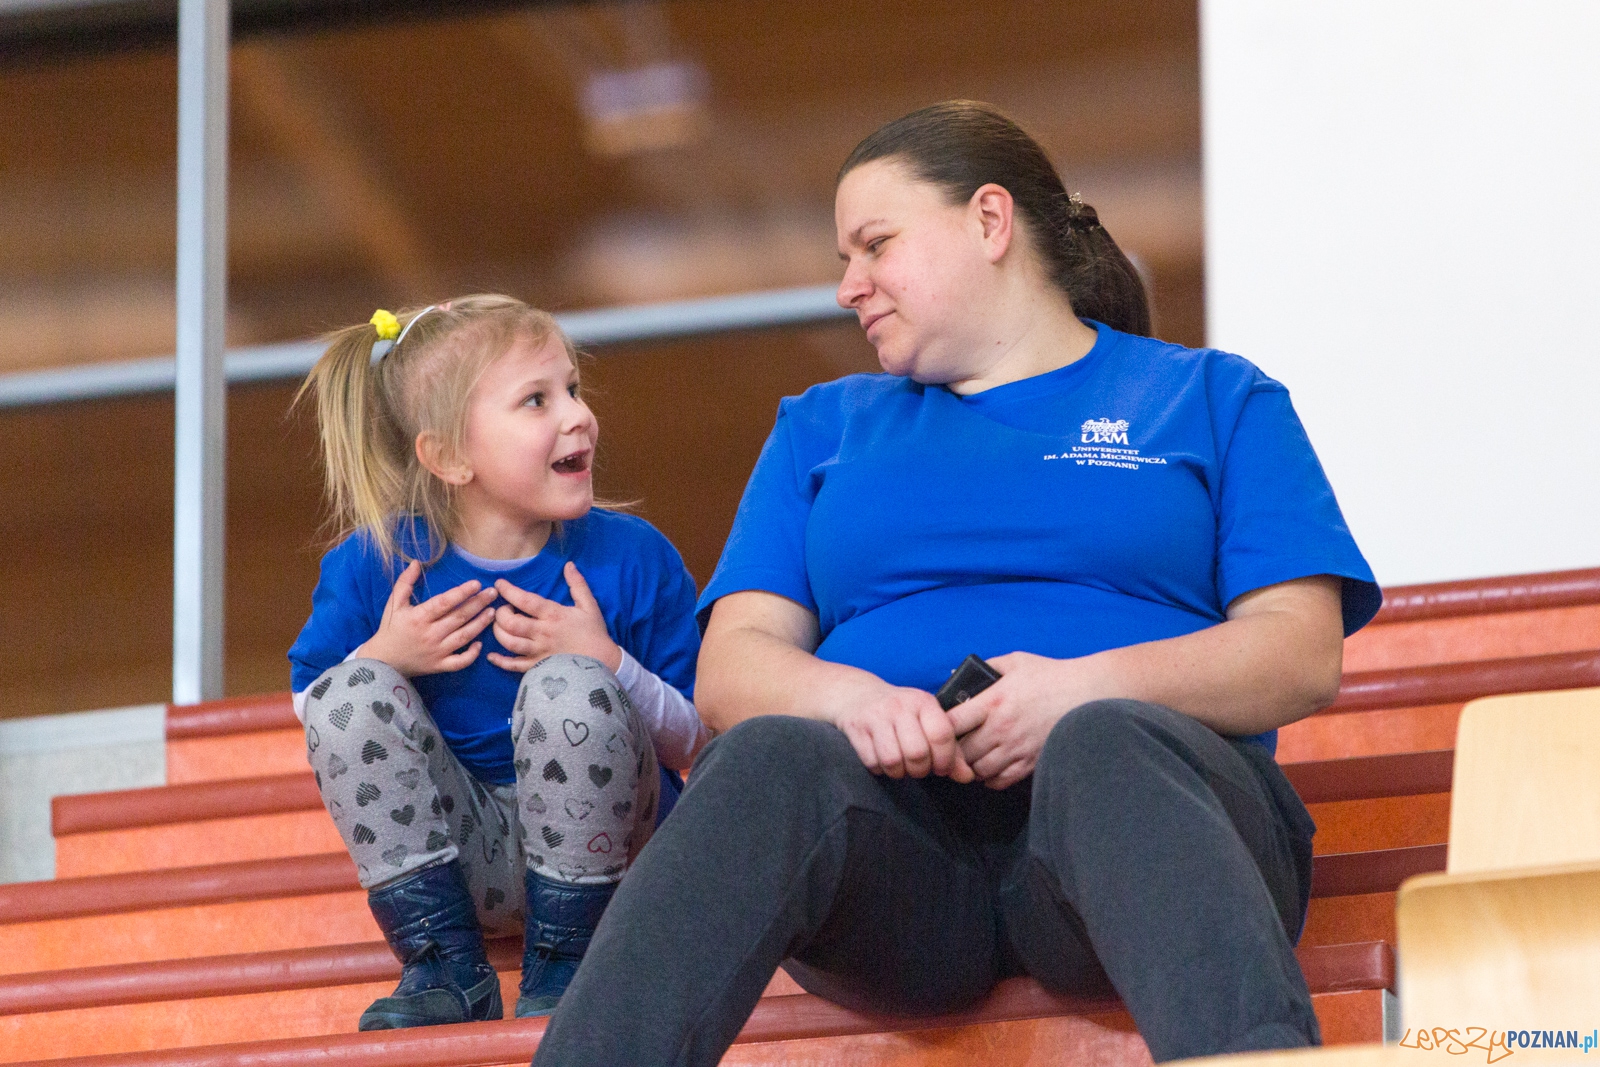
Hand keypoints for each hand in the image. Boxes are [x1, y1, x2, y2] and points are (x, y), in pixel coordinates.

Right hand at [355, 560, 497, 676]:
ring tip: (492, 612)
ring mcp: (436, 651)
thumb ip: (405, 582)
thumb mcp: (394, 604)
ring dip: (480, 624)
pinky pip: (459, 662)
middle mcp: (430, 634)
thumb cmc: (390, 629)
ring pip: (463, 637)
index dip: (461, 593)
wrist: (382, 661)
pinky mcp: (439, 665)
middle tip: (493, 593)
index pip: (444, 603)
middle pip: (459, 617)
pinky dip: (471, 655)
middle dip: (478, 604)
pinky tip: (481, 643)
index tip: (476, 584)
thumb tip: (416, 562)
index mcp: (419, 617)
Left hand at [488, 562, 621, 672]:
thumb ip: (578, 584)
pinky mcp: (538, 667)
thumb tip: (569, 565)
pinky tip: (492, 656)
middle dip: (500, 613)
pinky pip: (514, 665)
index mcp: (554, 615)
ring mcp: (539, 652)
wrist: (602, 662)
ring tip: (500, 626)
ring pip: (509, 642)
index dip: (509, 591)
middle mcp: (543, 633)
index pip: (526, 600)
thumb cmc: (594, 633)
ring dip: (498, 632)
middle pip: (511, 622)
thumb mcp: (589, 605)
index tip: (499, 584)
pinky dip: (500, 661)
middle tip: (503, 609)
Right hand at [830, 683, 975, 782]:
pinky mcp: (857, 729)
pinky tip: (883, 761)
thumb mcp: (927, 722)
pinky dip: (880, 769)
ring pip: (893, 761)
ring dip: (899, 772)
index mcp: (923, 702)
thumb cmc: (900, 713)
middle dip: (920, 770)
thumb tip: (967, 777)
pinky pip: (872, 762)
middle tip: (918, 768)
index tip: (941, 768)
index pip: (941, 735)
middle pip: (917, 753)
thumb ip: (951, 750)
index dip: (945, 759)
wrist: (857, 694)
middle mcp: (900, 706)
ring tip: (901, 766)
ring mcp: (876, 716)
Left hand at [946, 652, 1103, 789]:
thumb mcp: (1015, 661)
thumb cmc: (1050, 675)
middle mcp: (1001, 728)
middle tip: (952, 747)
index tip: (941, 727)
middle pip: (961, 752)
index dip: (940, 727)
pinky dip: (990, 778)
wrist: (1087, 693)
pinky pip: (1000, 780)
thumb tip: (956, 676)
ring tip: (970, 758)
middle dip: (953, 751)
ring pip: (978, 770)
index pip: (952, 722)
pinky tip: (989, 768)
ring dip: (970, 766)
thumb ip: (985, 668)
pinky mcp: (1031, 762)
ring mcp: (1017, 748)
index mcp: (994, 701)